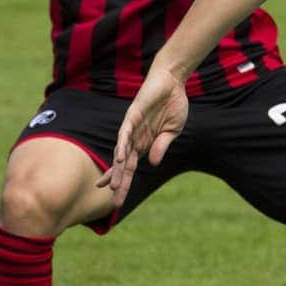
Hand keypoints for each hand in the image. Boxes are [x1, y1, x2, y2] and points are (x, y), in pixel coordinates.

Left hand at [97, 67, 188, 206]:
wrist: (172, 82)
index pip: (132, 167)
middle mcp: (135, 138)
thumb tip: (153, 164)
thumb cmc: (173, 104)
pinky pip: (125, 133)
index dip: (124, 182)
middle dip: (119, 183)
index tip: (116, 199)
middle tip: (113, 203)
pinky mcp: (132, 116)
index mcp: (145, 143)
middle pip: (124, 165)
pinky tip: (119, 158)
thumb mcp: (172, 131)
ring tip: (112, 186)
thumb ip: (161, 146)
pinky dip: (122, 146)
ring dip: (117, 170)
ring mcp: (132, 128)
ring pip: (121, 152)